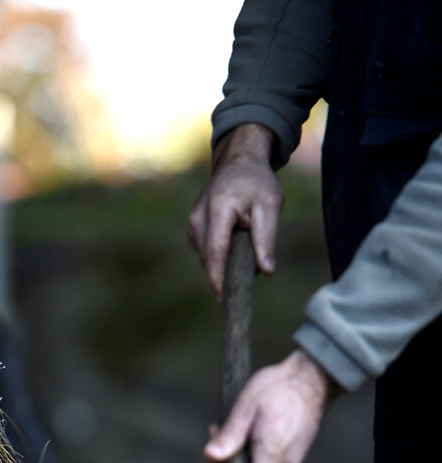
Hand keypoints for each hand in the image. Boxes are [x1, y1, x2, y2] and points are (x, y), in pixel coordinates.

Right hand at [189, 123, 283, 300]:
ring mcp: (193, 221)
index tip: (223, 299)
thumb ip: (266, 238)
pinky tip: (234, 244)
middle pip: (208, 257)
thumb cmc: (257, 183)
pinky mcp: (193, 226)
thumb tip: (266, 271)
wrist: (238, 163)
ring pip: (205, 255)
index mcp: (219, 210)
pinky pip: (204, 249)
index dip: (217, 278)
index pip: (215, 251)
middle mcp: (199, 217)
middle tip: (250, 273)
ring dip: (223, 262)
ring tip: (245, 251)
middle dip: (225, 272)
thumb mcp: (270, 206)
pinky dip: (218, 254)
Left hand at [204, 349, 339, 462]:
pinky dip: (251, 449)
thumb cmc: (276, 389)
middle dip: (226, 461)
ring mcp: (291, 461)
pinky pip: (266, 462)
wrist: (311, 379)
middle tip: (215, 430)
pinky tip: (246, 428)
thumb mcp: (245, 407)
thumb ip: (230, 436)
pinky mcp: (292, 455)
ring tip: (232, 424)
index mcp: (272, 452)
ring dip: (238, 453)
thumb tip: (211, 457)